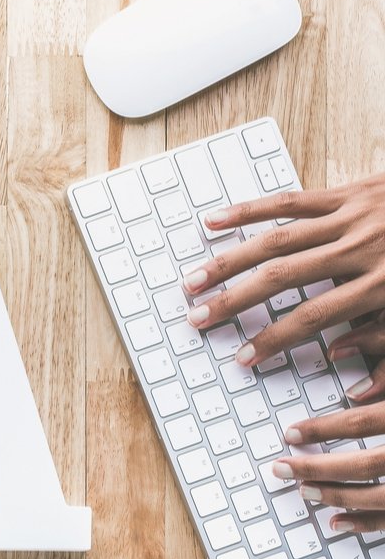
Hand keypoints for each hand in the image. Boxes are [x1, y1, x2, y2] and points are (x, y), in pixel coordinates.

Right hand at [180, 176, 384, 369]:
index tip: (244, 359)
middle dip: (232, 302)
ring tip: (192, 281)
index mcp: (382, 283)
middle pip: (281, 279)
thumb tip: (341, 367)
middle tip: (197, 320)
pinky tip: (214, 222)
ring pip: (276, 240)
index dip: (272, 341)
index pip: (312, 318)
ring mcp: (352, 216)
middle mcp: (360, 248)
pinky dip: (249, 210)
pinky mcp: (351, 192)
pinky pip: (291, 200)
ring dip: (228, 261)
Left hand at [274, 408, 384, 531]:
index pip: (363, 423)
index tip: (291, 434)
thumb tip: (353, 391)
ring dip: (338, 496)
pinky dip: (366, 522)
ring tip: (304, 491)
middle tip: (282, 468)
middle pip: (365, 465)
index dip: (324, 428)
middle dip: (319, 468)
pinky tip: (337, 522)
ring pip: (379, 496)